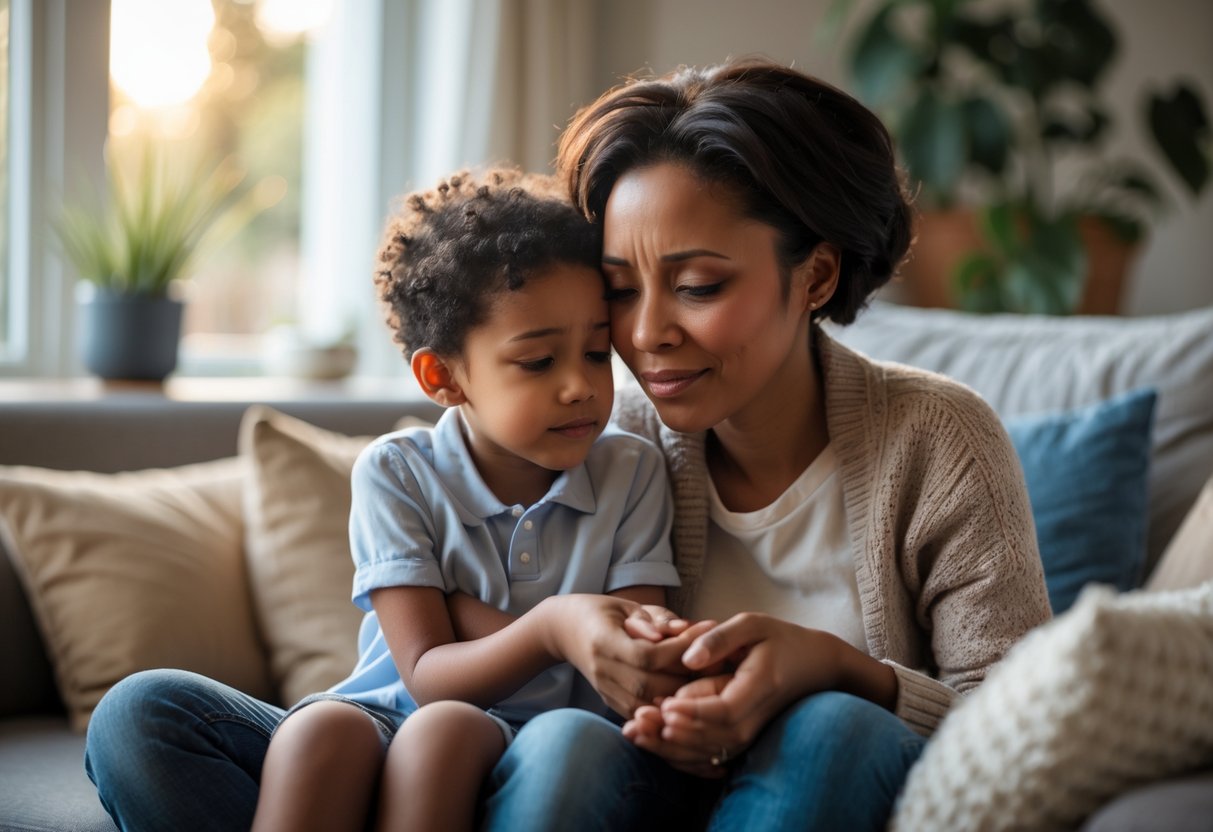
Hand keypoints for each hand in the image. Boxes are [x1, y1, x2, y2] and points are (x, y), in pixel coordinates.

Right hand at [541, 595, 714, 717]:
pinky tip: (694, 700)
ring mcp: (606, 692)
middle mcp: (603, 671)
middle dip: (688, 677)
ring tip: (714, 683)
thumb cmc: (602, 612)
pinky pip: (645, 716)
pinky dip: (670, 711)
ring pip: (650, 707)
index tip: (709, 633)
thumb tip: (684, 629)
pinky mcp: (612, 704)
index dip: (680, 649)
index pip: (648, 655)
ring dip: (683, 698)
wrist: (565, 632)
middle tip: (721, 664)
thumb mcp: (627, 606)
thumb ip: (656, 618)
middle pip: (652, 686)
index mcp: (604, 642)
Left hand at [623, 613, 861, 770]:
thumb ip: (719, 638)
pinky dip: (681, 752)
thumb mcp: (752, 624)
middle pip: (712, 739)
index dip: (693, 712)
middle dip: (671, 734)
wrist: (814, 665)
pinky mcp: (742, 737)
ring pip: (708, 751)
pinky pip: (711, 753)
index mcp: (760, 686)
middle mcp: (756, 717)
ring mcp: (751, 731)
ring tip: (635, 733)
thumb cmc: (780, 638)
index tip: (663, 706)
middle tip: (636, 722)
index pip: (725, 710)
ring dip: (669, 747)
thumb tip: (687, 659)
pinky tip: (653, 742)